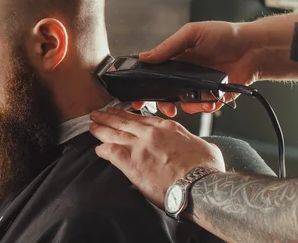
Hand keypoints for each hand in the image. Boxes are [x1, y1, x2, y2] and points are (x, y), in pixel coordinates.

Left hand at [89, 108, 224, 208]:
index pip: (142, 118)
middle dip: (108, 117)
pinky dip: (102, 150)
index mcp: (167, 128)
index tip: (119, 112)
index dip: (127, 114)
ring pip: (114, 133)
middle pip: (124, 122)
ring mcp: (139, 147)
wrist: (201, 185)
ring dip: (101, 129)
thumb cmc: (206, 170)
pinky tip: (98, 150)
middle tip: (98, 114)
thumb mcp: (203, 147)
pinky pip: (111, 152)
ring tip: (92, 126)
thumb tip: (196, 146)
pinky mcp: (131, 163)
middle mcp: (150, 134)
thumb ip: (191, 142)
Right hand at [136, 21, 263, 116]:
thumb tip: (145, 57)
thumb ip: (168, 46)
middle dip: (162, 103)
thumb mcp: (192, 34)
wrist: (254, 48)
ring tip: (196, 100)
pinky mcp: (212, 96)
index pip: (153, 73)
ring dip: (187, 105)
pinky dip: (204, 107)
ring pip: (182, 103)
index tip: (139, 96)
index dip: (144, 84)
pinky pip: (202, 107)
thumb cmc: (225, 35)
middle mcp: (184, 74)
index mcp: (175, 58)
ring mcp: (197, 86)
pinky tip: (211, 101)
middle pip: (164, 93)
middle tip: (166, 107)